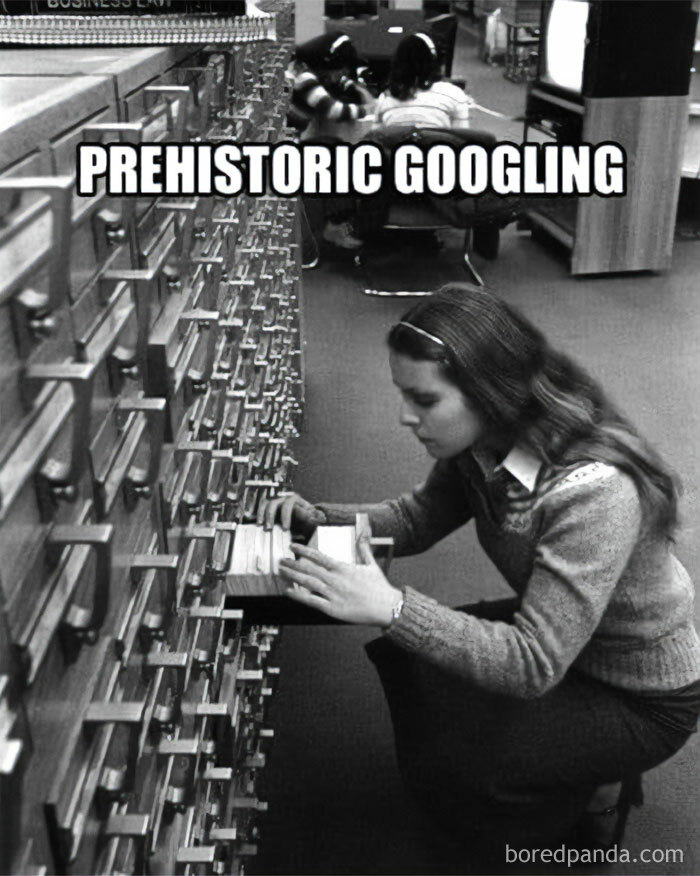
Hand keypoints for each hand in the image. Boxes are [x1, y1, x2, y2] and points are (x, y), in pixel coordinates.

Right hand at [257, 491, 326, 534]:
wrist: (302, 515)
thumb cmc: (307, 516)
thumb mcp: (312, 516)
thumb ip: (316, 517)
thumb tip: (322, 518)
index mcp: (295, 499)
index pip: (288, 505)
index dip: (285, 516)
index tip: (285, 528)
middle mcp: (284, 497)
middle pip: (274, 503)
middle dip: (271, 516)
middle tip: (270, 529)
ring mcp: (276, 499)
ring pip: (266, 504)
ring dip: (264, 515)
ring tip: (263, 527)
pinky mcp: (269, 503)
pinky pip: (262, 506)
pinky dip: (259, 514)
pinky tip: (258, 523)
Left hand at [278, 540, 401, 626]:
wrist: (386, 607)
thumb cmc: (379, 587)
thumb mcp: (371, 564)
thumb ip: (363, 548)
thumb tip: (363, 532)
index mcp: (343, 568)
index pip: (318, 556)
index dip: (303, 550)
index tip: (292, 546)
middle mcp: (336, 580)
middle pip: (309, 569)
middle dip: (293, 563)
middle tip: (280, 559)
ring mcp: (333, 594)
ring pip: (307, 583)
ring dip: (292, 576)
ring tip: (281, 571)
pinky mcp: (333, 609)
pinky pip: (312, 601)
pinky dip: (298, 596)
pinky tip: (288, 591)